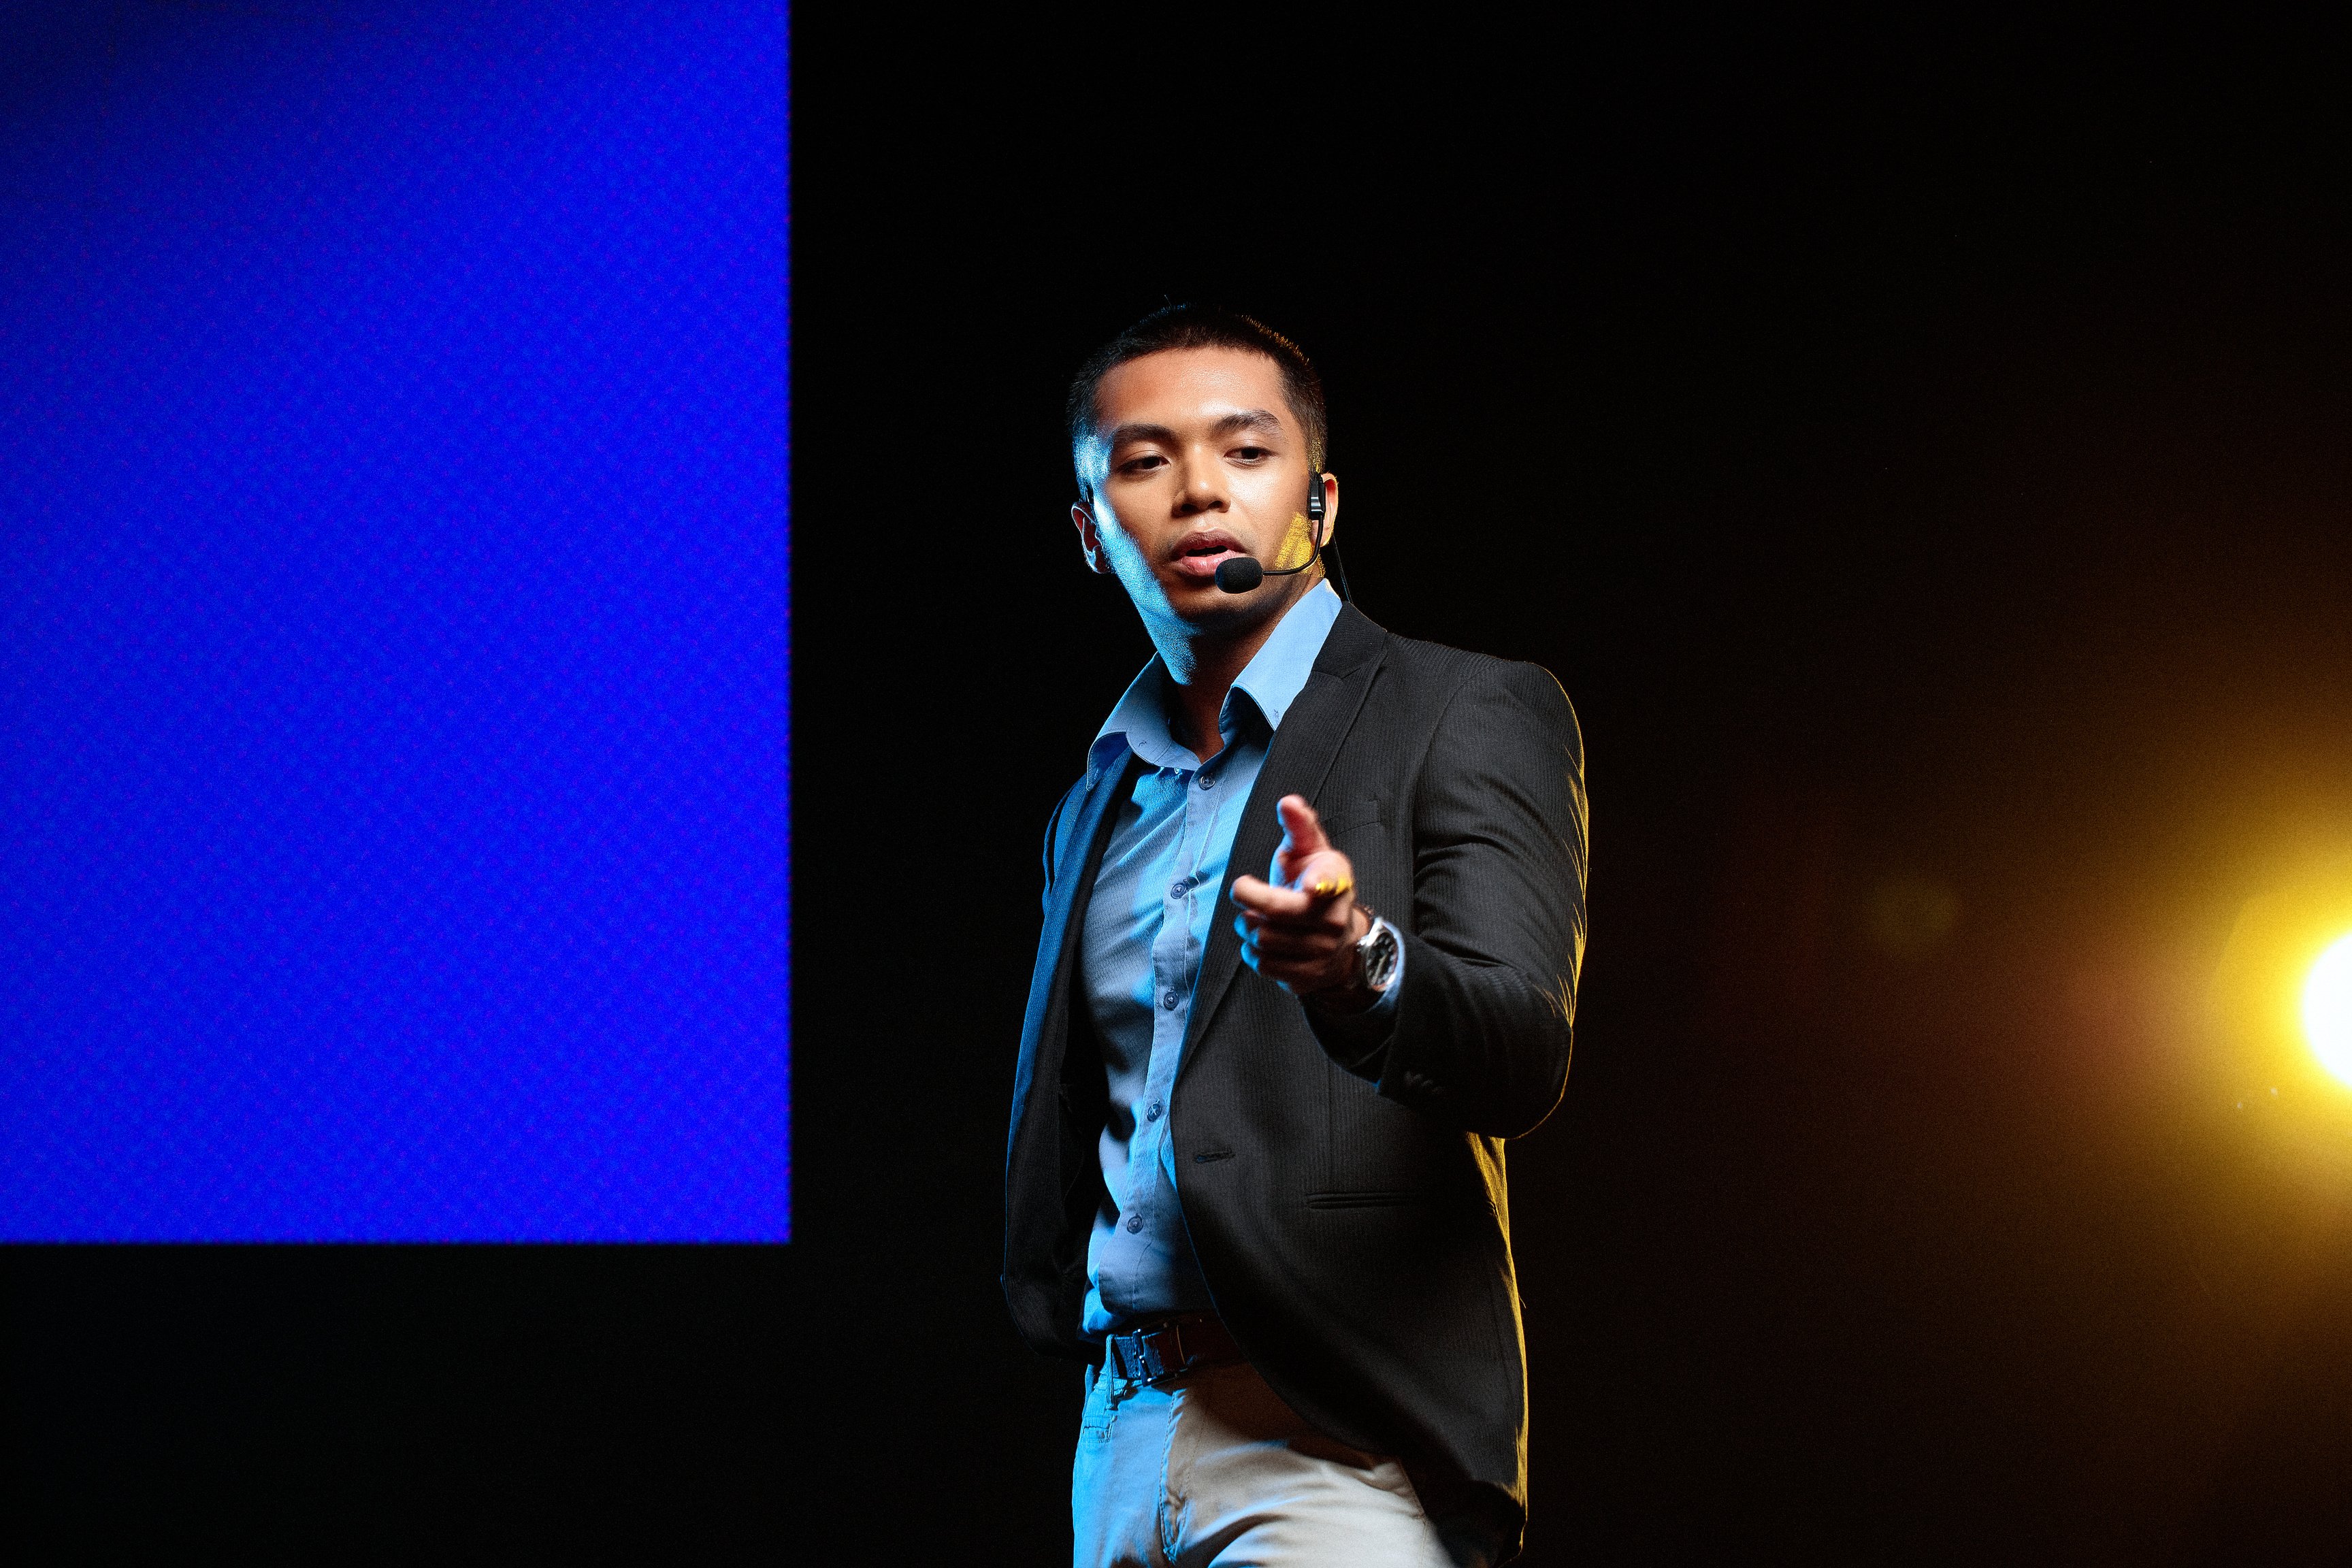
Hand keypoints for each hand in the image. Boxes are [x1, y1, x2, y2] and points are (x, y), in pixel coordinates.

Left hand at [1230, 795, 1368, 998]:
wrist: (1341, 938)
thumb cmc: (1316, 883)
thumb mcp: (1312, 851)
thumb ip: (1300, 826)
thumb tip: (1288, 801)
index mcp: (1335, 882)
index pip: (1328, 883)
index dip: (1319, 884)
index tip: (1311, 885)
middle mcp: (1333, 920)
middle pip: (1273, 915)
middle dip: (1249, 904)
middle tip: (1244, 894)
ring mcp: (1322, 952)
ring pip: (1263, 941)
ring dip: (1248, 927)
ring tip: (1256, 918)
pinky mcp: (1308, 976)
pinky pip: (1264, 965)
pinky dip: (1253, 952)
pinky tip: (1263, 941)